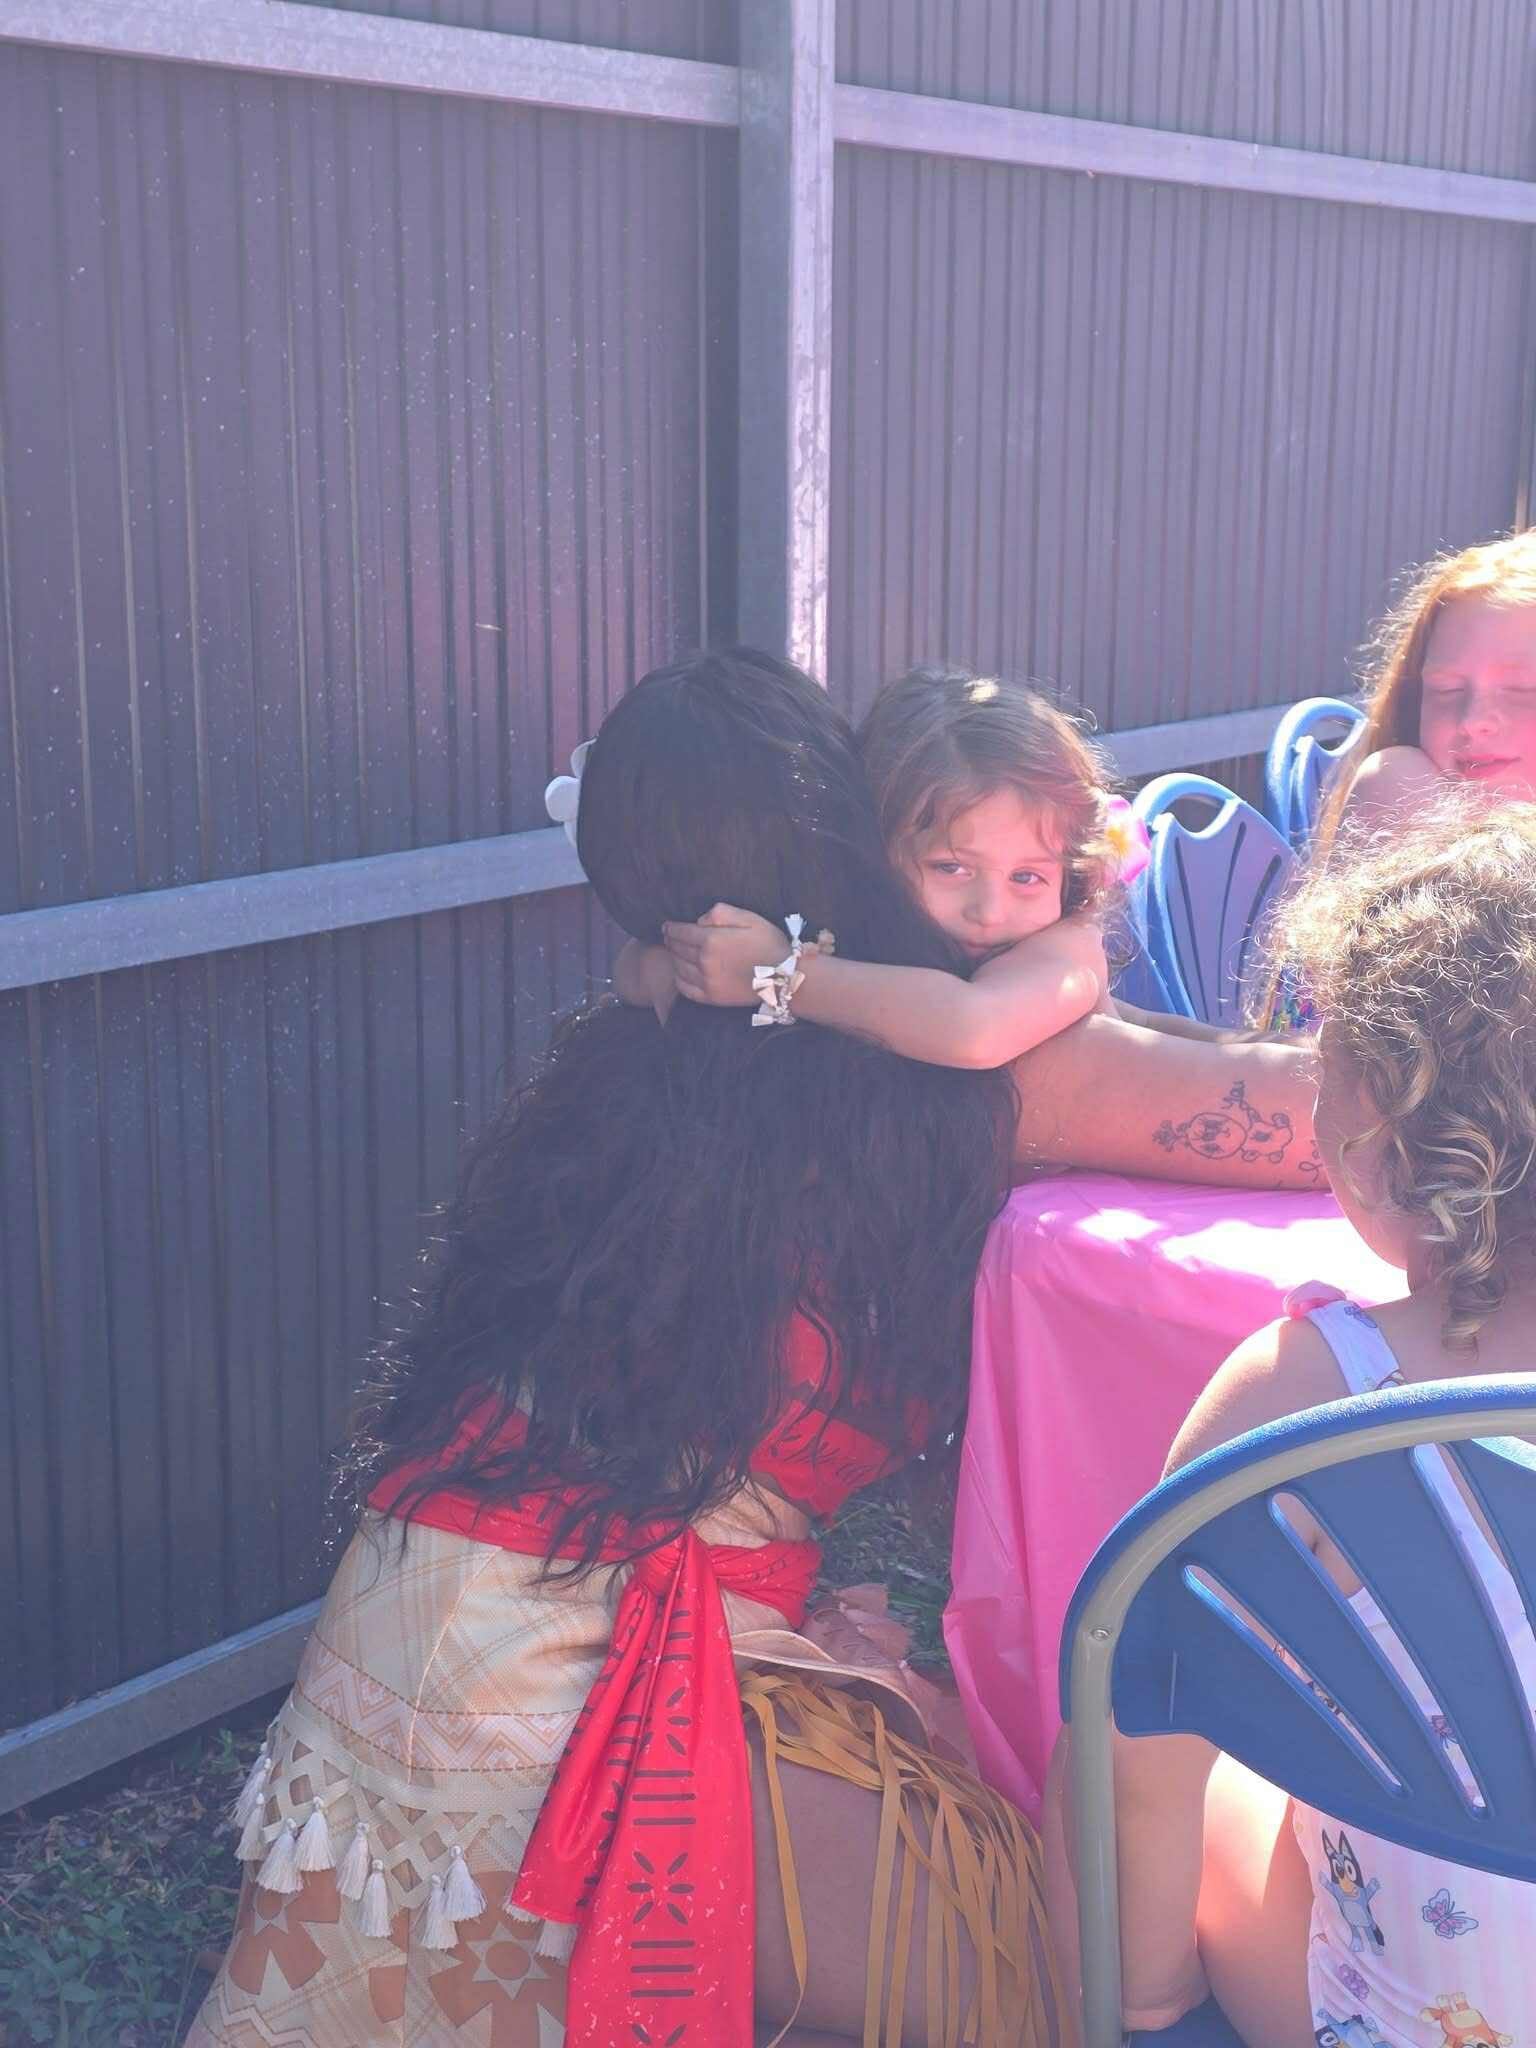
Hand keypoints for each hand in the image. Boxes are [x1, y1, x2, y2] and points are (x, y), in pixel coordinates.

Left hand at [662, 903, 788, 1006]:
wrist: (785, 978)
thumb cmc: (769, 944)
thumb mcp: (749, 918)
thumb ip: (720, 913)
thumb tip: (699, 921)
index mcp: (711, 940)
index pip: (680, 932)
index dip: (670, 928)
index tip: (666, 926)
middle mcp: (704, 962)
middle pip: (677, 949)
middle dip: (670, 941)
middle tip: (668, 937)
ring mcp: (707, 982)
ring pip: (679, 968)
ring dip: (673, 958)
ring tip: (674, 953)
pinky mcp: (712, 998)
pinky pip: (686, 989)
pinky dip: (679, 979)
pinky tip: (680, 973)